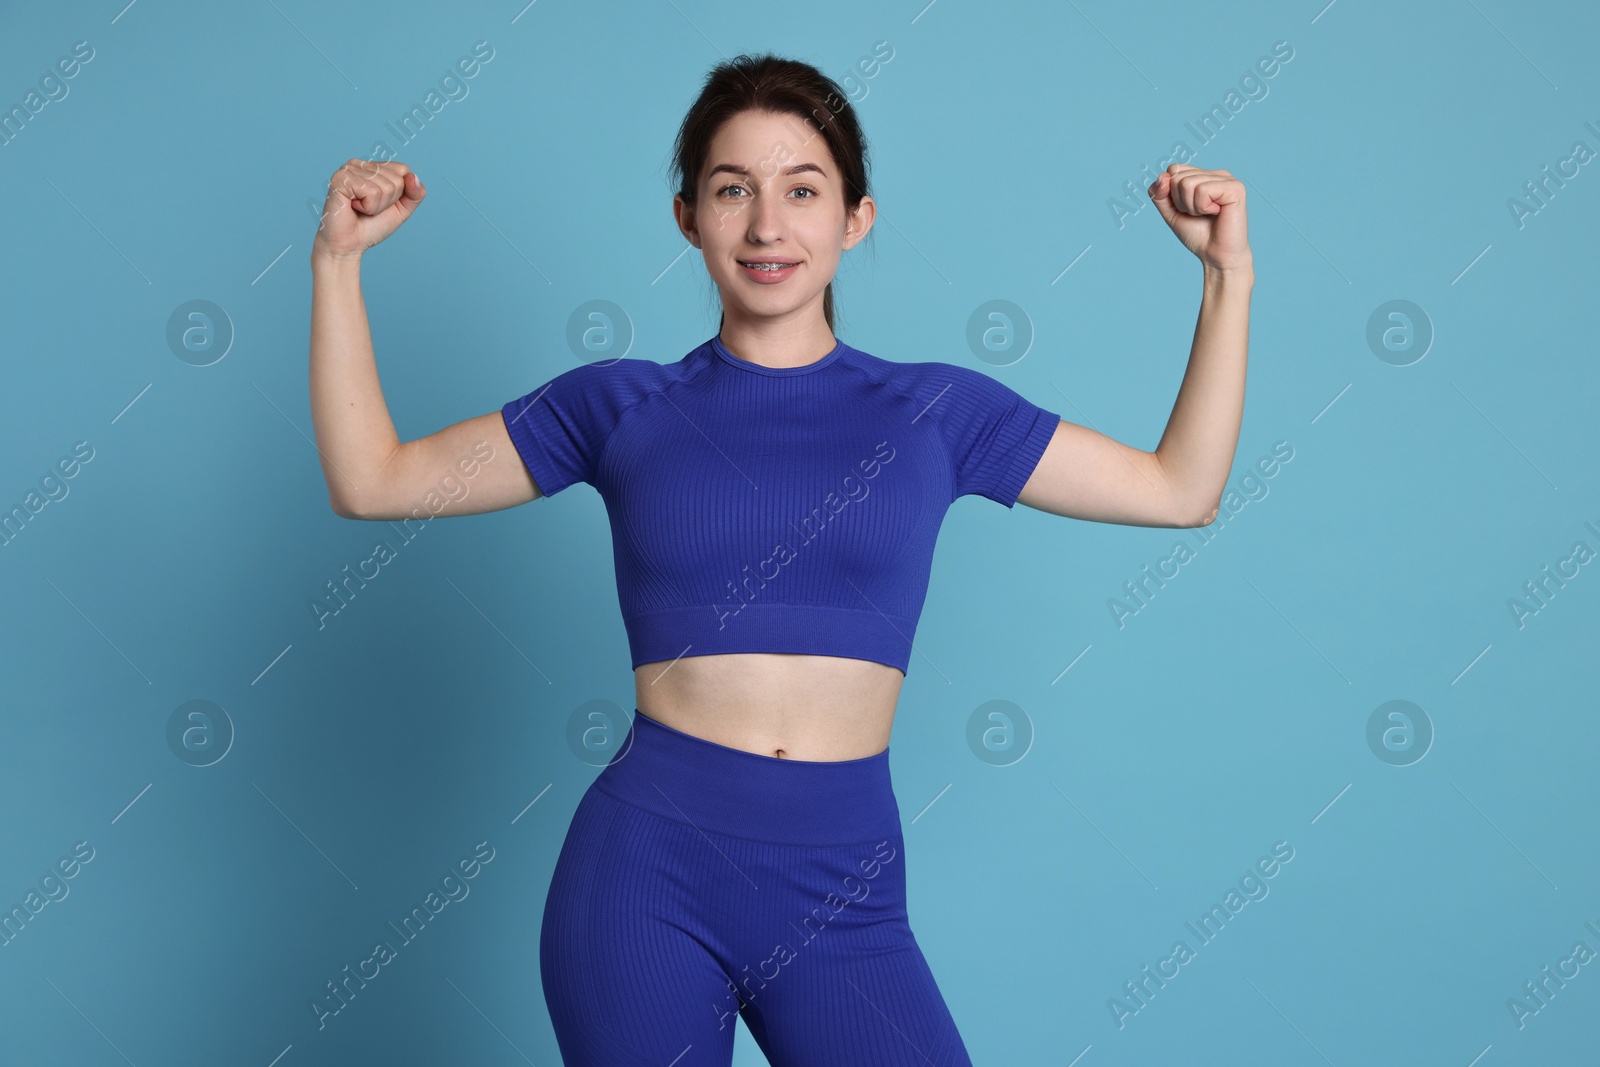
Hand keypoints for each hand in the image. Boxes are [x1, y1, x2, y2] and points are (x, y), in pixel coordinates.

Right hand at [311, 159, 425, 259]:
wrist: (349, 245)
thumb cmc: (371, 226)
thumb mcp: (401, 210)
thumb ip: (415, 194)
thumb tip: (413, 176)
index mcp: (373, 167)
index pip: (403, 170)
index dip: (399, 194)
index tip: (380, 203)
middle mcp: (360, 164)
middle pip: (397, 179)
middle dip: (388, 201)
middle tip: (368, 209)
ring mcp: (349, 169)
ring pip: (386, 187)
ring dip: (377, 206)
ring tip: (360, 209)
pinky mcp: (341, 178)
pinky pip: (372, 192)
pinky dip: (368, 207)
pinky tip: (353, 207)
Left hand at [1147, 164, 1250, 271]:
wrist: (1216, 255)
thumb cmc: (1197, 234)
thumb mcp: (1170, 212)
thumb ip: (1160, 194)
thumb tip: (1163, 176)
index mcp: (1204, 175)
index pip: (1173, 169)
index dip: (1170, 193)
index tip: (1185, 208)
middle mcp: (1216, 174)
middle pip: (1178, 176)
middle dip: (1180, 202)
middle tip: (1198, 214)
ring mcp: (1227, 179)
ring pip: (1188, 183)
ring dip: (1191, 207)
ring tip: (1207, 214)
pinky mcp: (1235, 188)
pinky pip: (1202, 190)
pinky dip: (1202, 207)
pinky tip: (1217, 213)